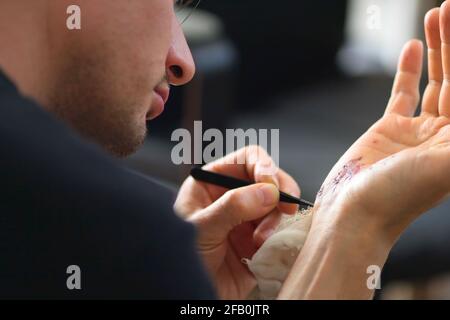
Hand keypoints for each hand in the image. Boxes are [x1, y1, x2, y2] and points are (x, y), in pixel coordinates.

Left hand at [174, 146, 300, 298]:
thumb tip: (268, 191)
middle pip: (268, 180)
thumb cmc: (178, 257)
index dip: (264, 167)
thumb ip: (232, 207)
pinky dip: (280, 238)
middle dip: (279, 193)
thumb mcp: (201, 228)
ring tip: (260, 240)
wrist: (186, 294)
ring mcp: (247, 220)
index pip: (246, 160)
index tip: (272, 186)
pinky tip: (265, 249)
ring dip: (275, 221)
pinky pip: (280, 232)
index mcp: (213, 184)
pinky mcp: (258, 242)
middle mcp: (232, 198)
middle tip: (286, 208)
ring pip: (277, 207)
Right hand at [314, 5, 449, 242]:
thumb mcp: (444, 166)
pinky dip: (407, 69)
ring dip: (437, 49)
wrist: (351, 214)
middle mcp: (444, 135)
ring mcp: (416, 131)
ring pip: (434, 82)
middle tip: (449, 9)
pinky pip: (403, 93)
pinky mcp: (388, 130)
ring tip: (434, 16)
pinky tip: (411, 46)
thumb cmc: (396, 198)